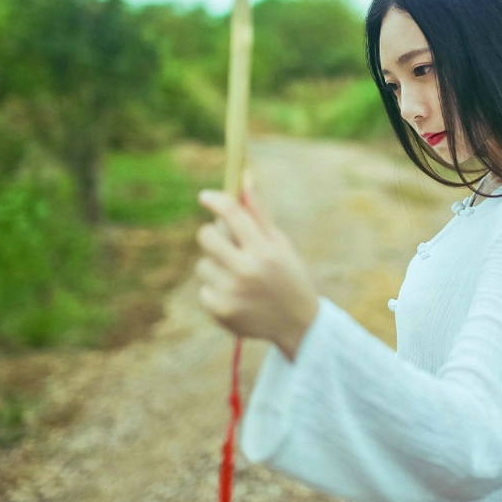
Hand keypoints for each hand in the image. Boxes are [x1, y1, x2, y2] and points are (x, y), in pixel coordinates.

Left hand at [195, 175, 319, 360]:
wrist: (297, 325)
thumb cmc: (288, 276)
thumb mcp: (280, 244)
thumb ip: (259, 213)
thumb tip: (245, 176)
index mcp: (264, 250)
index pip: (232, 214)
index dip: (215, 200)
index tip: (205, 197)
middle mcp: (247, 270)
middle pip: (206, 236)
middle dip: (212, 235)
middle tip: (225, 242)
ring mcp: (232, 292)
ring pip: (203, 264)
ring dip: (216, 266)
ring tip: (239, 278)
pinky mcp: (220, 311)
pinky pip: (203, 289)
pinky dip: (216, 291)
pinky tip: (237, 297)